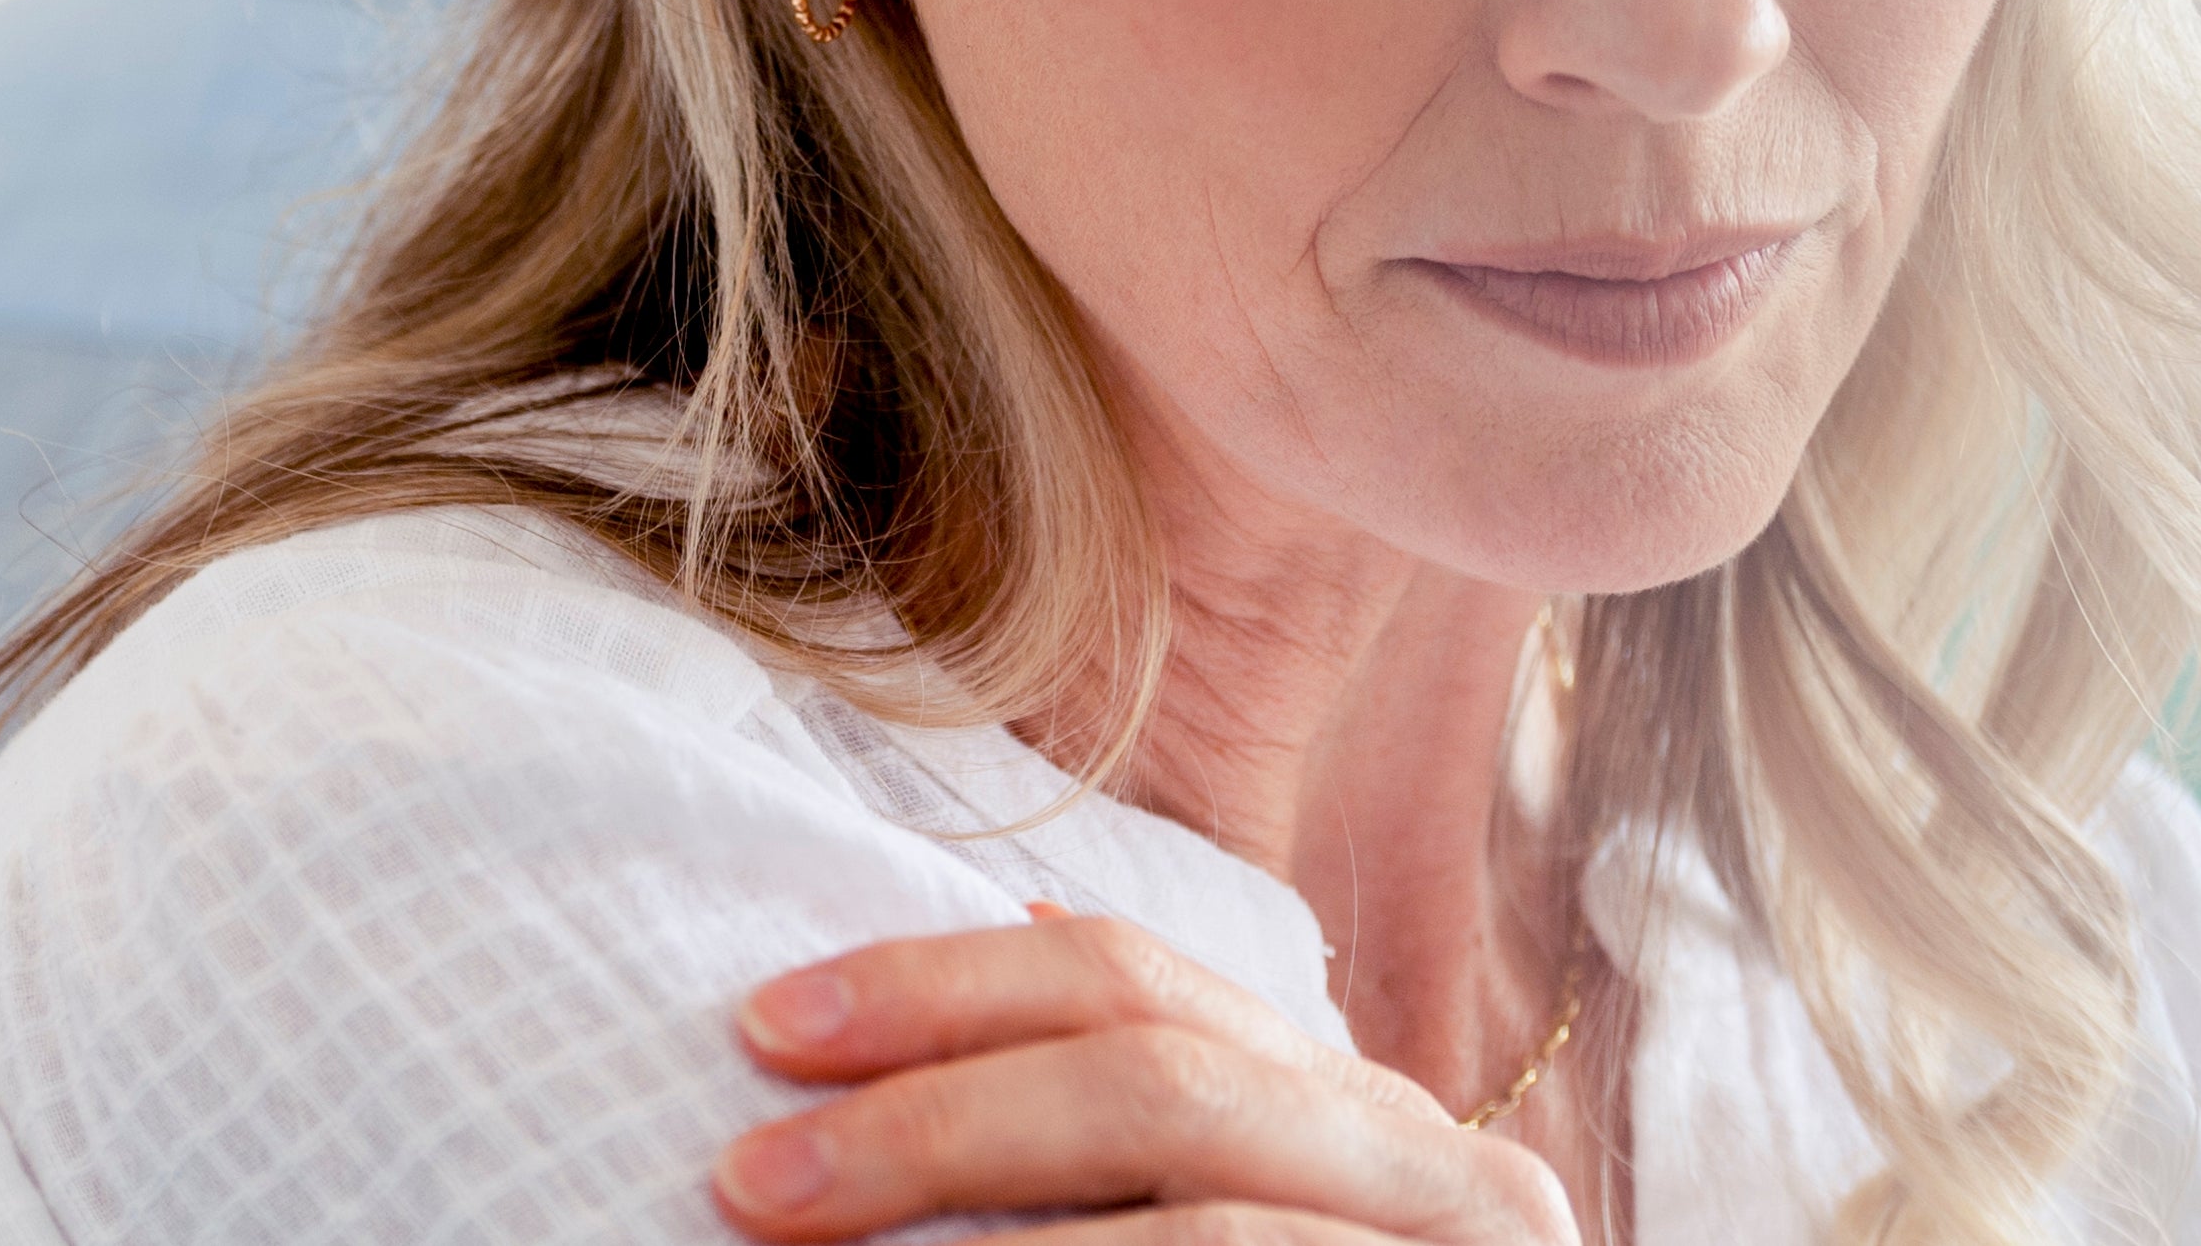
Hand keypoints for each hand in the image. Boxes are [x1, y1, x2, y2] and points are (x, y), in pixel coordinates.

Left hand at [711, 908, 1579, 1243]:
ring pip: (1204, 1231)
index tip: (766, 1030)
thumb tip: (950, 1005)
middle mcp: (1447, 1179)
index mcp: (1364, 1117)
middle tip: (752, 1180)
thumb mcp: (1230, 1220)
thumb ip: (1133, 1146)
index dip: (939, 987)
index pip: (1137, 980)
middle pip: (1158, 1081)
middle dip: (932, 1117)